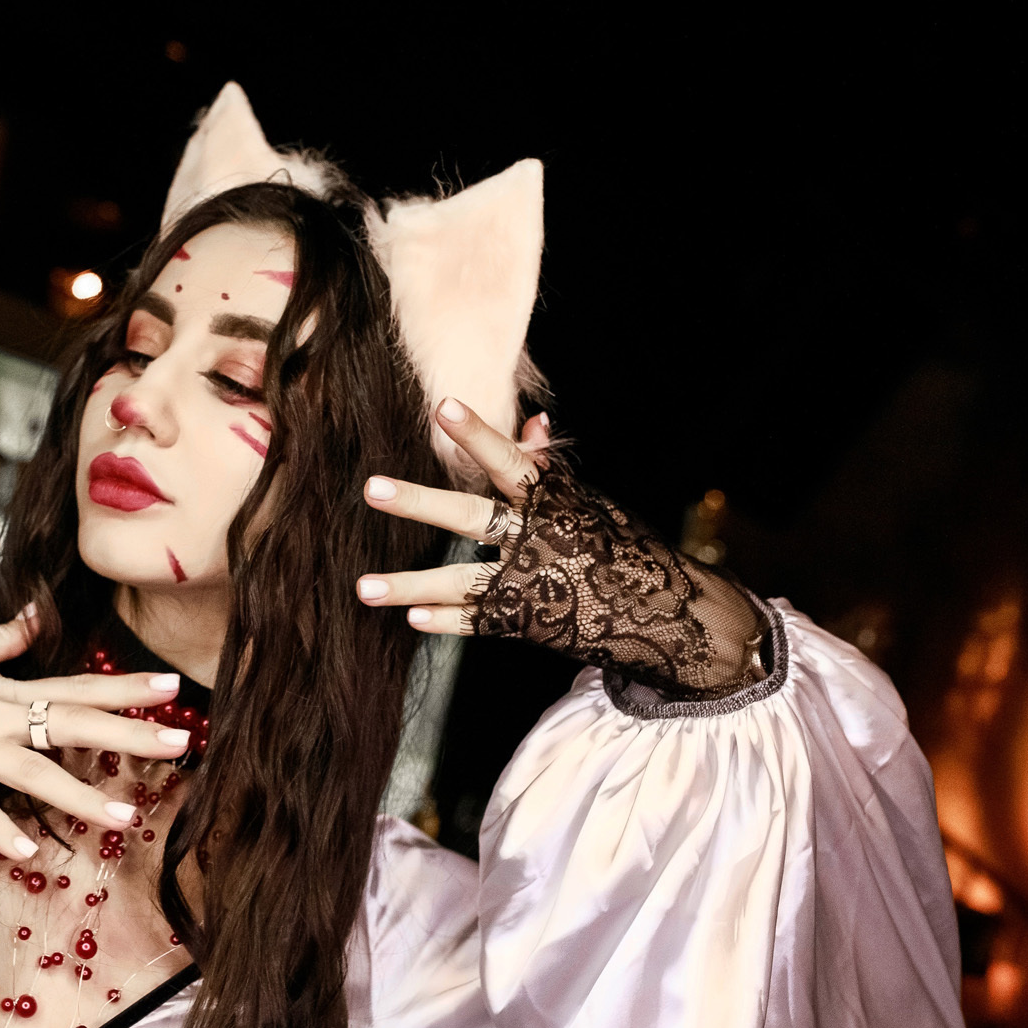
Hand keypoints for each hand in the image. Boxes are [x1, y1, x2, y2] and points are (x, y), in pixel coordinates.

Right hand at [0, 605, 194, 859]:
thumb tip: (38, 614)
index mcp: (6, 688)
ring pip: (33, 770)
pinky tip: (30, 850)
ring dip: (81, 795)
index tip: (174, 689)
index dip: (126, 687)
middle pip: (72, 722)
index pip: (78, 686)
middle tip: (180, 744)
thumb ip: (4, 637)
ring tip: (126, 817)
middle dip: (129, 734)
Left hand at [357, 398, 767, 698]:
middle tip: (371, 488)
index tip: (443, 406)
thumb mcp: (589, 502)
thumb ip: (549, 469)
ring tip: (362, 588)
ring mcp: (530, 582)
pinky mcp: (527, 621)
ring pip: (459, 580)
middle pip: (470, 516)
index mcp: (555, 500)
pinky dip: (445, 620)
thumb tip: (531, 421)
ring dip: (410, 585)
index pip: (510, 459)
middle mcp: (539, 537)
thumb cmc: (618, 546)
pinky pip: (476, 621)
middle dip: (419, 502)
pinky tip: (410, 619)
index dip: (477, 433)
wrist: (665, 614)